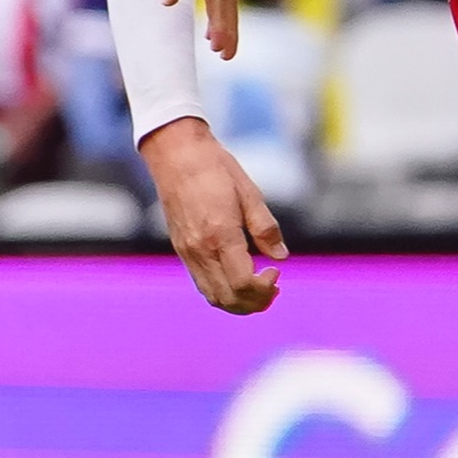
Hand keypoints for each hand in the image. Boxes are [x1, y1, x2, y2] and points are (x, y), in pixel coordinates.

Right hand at [141, 116, 287, 312]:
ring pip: (213, 297)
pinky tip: (238, 276)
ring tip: (259, 287)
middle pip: (228, 299)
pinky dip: (224, 292)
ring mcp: (188, 253)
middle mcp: (200, 250)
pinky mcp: (182, 250)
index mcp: (220, 234)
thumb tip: (281, 257)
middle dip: (256, 302)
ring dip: (239, 302)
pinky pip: (202, 285)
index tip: (276, 271)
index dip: (264, 288)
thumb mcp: (249, 192)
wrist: (175, 155)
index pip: (242, 283)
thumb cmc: (215, 168)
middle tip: (274, 286)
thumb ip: (265, 229)